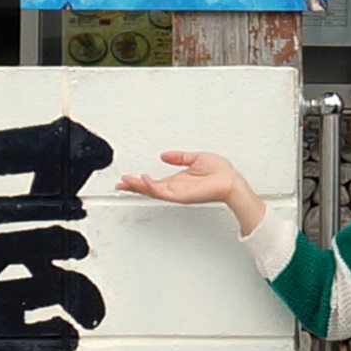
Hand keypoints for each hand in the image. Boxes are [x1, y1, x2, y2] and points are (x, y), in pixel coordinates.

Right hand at [113, 147, 263, 238]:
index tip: (127, 178)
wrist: (230, 180)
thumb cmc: (220, 172)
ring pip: (152, 191)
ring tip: (126, 182)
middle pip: (149, 188)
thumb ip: (179, 157)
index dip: (140, 180)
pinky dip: (152, 186)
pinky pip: (163, 192)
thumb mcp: (195, 157)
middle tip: (119, 184)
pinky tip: (144, 180)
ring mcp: (178, 192)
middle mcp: (175, 187)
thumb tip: (165, 155)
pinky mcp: (182, 195)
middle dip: (133, 187)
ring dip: (139, 186)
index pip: (154, 182)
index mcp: (177, 180)